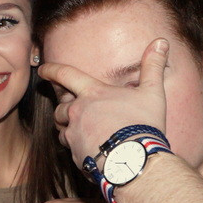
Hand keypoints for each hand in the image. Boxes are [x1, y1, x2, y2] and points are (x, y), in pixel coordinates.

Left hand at [38, 38, 168, 162]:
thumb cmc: (143, 125)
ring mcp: (73, 134)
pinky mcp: (74, 154)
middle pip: (61, 107)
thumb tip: (161, 42)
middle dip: (65, 108)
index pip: (65, 75)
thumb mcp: (152, 92)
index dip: (52, 70)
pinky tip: (92, 150)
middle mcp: (77, 112)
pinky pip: (71, 149)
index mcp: (92, 93)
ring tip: (86, 132)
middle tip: (75, 111)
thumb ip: (153, 66)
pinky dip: (78, 147)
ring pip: (62, 129)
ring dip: (69, 128)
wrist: (135, 161)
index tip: (42, 70)